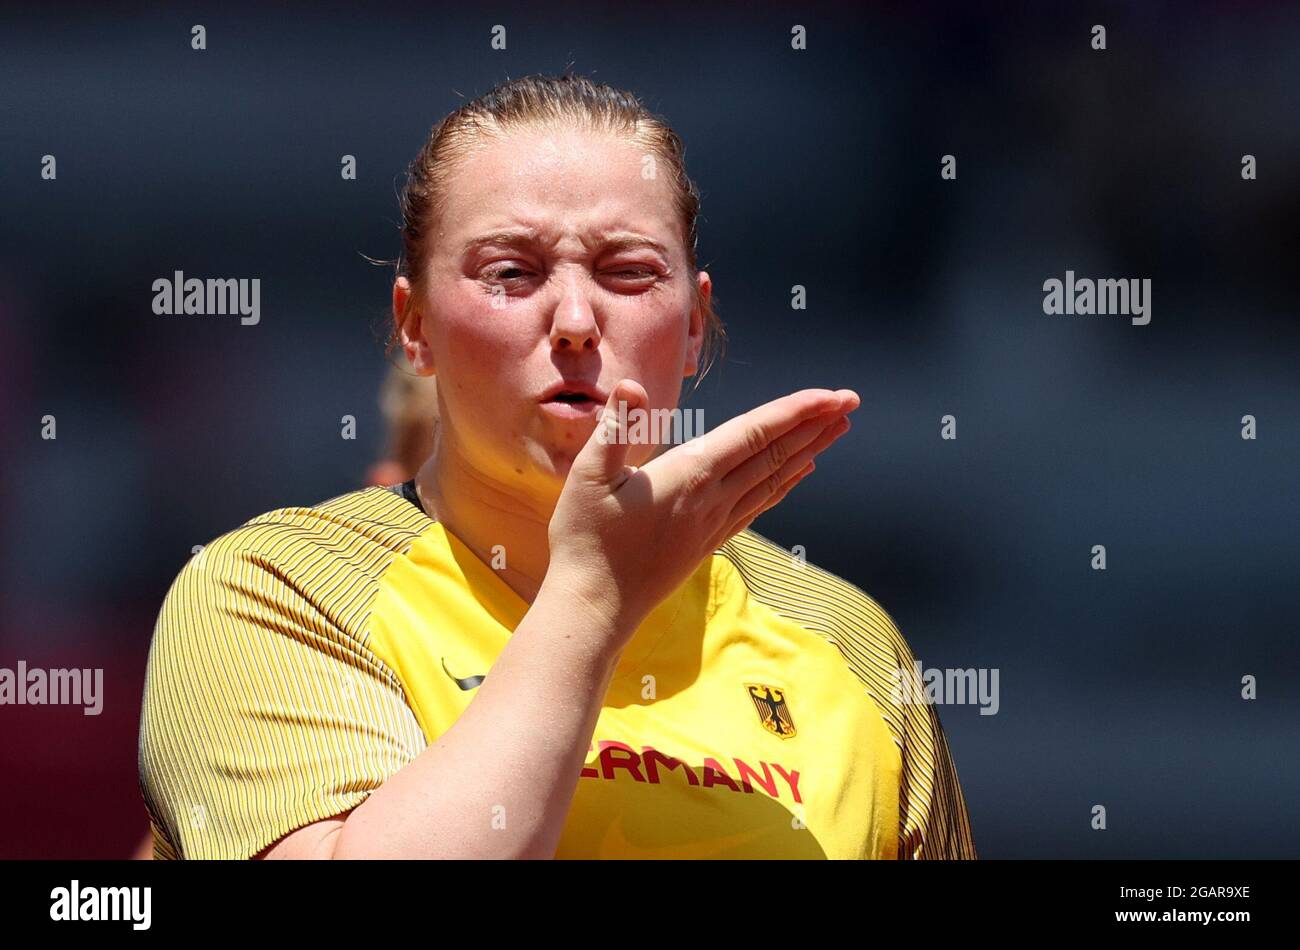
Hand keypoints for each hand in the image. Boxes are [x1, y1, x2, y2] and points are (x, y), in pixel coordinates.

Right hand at [545, 379, 858, 638]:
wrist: (595, 606)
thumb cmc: (585, 540)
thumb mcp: (587, 476)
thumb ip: (615, 429)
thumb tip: (630, 386)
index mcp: (689, 474)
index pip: (754, 433)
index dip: (795, 410)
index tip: (830, 396)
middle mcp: (713, 498)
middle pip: (775, 453)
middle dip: (815, 424)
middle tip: (851, 401)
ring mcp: (714, 522)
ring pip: (774, 478)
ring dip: (808, 450)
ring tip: (837, 430)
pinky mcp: (708, 541)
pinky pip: (759, 504)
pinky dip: (785, 484)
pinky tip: (799, 474)